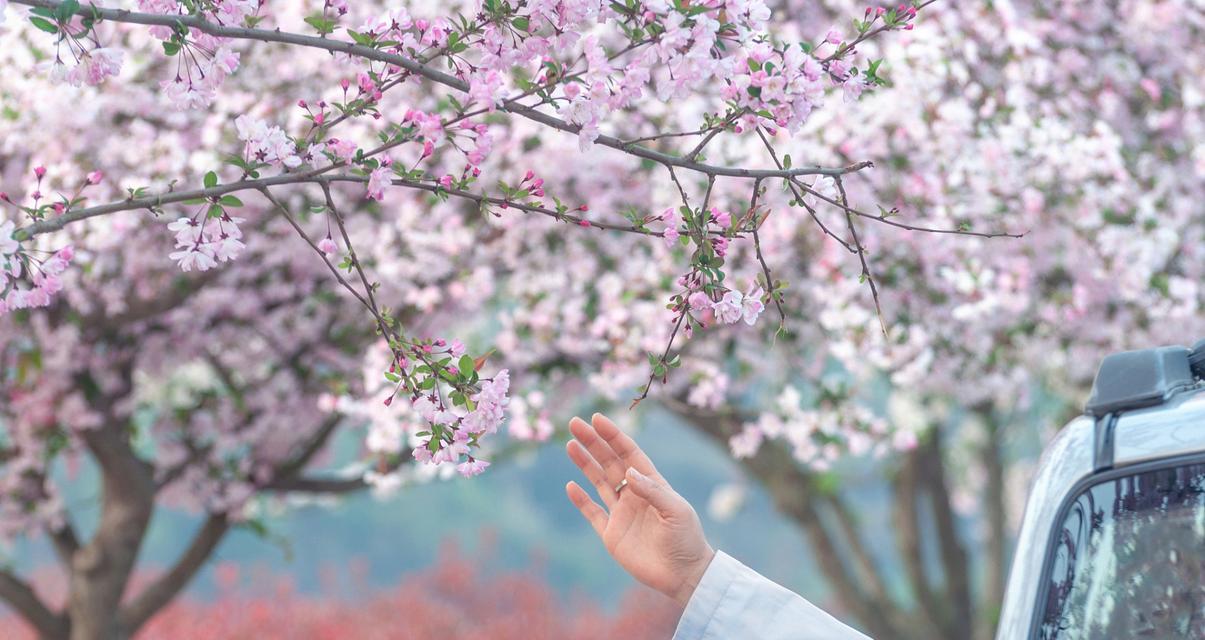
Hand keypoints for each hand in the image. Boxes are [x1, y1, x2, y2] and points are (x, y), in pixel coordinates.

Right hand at [564, 413, 714, 606]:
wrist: (683, 575)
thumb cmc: (686, 539)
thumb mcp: (676, 511)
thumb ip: (652, 491)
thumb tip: (628, 472)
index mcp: (652, 483)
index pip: (628, 453)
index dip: (613, 436)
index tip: (597, 419)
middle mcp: (634, 494)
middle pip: (609, 462)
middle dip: (593, 442)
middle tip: (575, 424)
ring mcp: (621, 513)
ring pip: (598, 482)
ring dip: (584, 464)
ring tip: (570, 445)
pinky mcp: (611, 534)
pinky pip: (592, 513)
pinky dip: (581, 500)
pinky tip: (570, 486)